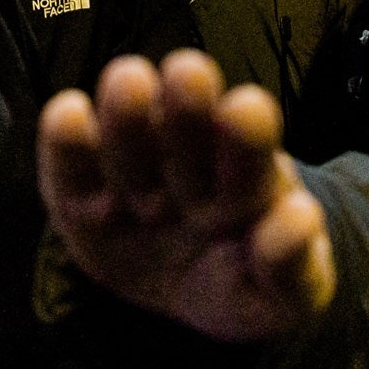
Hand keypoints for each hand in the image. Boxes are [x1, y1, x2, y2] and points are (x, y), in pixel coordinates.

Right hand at [40, 51, 334, 341]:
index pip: (251, 155)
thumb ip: (293, 266)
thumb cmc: (246, 281)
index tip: (247, 108)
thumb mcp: (284, 296)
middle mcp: (191, 160)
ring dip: (130, 116)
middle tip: (190, 72)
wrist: (192, 289)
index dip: (247, 136)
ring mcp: (134, 172)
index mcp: (248, 181)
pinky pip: (69, 172)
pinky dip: (67, 144)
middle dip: (188, 108)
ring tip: (128, 82)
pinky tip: (68, 114)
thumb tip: (301, 217)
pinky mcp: (80, 199)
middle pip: (189, 130)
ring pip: (132, 138)